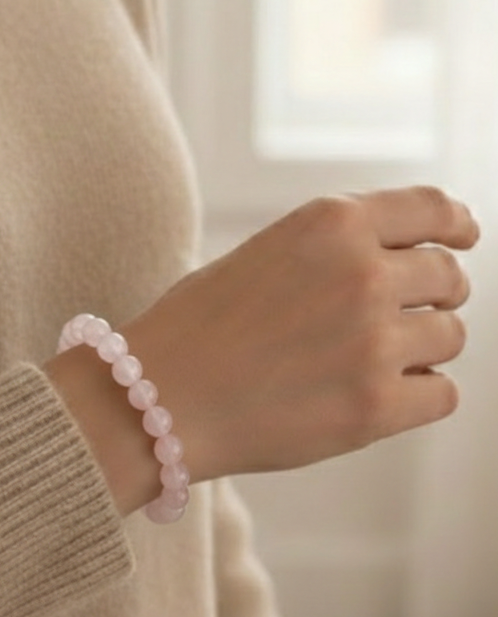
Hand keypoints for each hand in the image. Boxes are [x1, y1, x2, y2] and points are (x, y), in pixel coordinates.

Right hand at [47, 186, 478, 514]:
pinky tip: (369, 393)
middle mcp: (361, 273)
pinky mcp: (374, 408)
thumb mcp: (267, 252)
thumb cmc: (198, 323)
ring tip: (364, 358)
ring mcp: (372, 341)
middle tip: (393, 315)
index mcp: (329, 223)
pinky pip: (442, 394)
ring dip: (419, 346)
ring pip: (451, 337)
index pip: (434, 208)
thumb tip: (409, 259)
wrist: (155, 394)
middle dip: (431, 294)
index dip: (457, 223)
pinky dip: (414, 395)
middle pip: (449, 277)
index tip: (461, 237)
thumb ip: (336, 247)